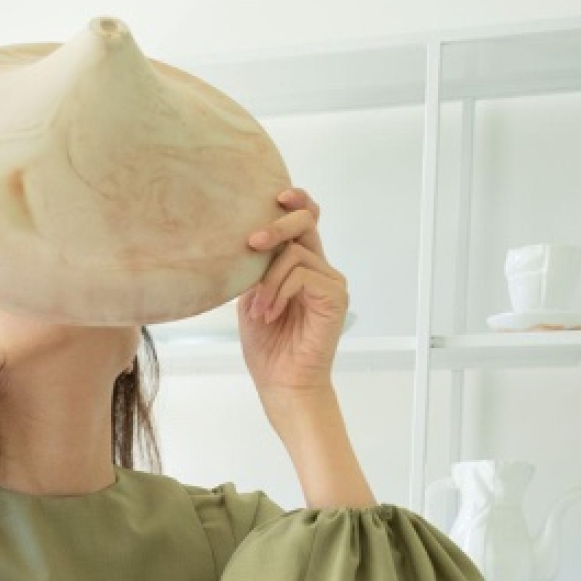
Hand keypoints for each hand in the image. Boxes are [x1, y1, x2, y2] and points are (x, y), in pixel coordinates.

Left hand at [237, 187, 348, 399]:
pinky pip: (303, 275)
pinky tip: (271, 313)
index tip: (276, 195)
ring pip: (297, 254)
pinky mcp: (335, 297)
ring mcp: (330, 283)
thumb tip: (246, 240)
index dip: (296, 202)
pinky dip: (280, 291)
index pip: (306, 221)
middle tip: (253, 242)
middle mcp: (320, 270)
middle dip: (277, 226)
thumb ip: (256, 269)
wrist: (282, 384)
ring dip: (269, 280)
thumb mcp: (251, 299)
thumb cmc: (268, 349)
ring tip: (260, 310)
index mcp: (302, 267)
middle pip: (306, 223)